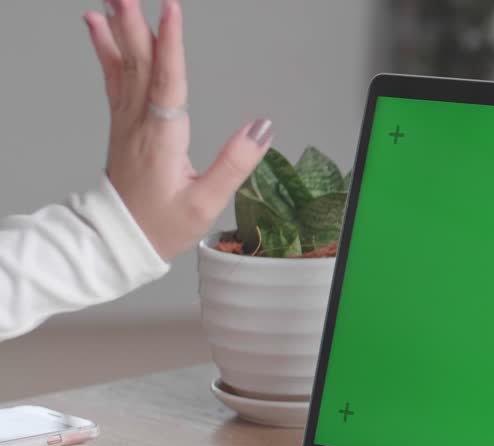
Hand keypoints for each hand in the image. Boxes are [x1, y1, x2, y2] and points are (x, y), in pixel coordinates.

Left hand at [84, 0, 272, 261]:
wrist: (119, 241)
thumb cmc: (162, 225)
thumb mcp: (206, 203)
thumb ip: (235, 163)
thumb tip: (262, 127)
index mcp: (163, 138)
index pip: (168, 81)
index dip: (171, 44)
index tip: (171, 10)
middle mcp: (140, 122)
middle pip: (140, 62)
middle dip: (135, 22)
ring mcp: (127, 121)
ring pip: (124, 64)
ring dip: (120, 27)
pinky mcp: (123, 123)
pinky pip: (114, 77)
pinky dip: (106, 49)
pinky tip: (98, 27)